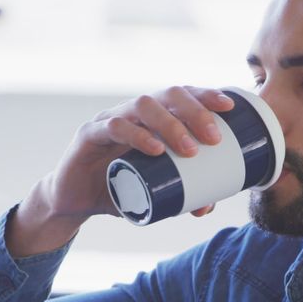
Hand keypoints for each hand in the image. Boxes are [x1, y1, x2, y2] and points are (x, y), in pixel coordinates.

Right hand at [8, 86, 232, 256]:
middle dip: (194, 111)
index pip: (181, 95)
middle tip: (214, 138)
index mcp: (150, 117)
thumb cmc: (117, 187)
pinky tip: (155, 149)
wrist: (73, 200)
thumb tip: (208, 207)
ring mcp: (109, 120)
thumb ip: (179, 195)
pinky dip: (137, 136)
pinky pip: (114, 127)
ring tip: (191, 148)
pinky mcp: (88, 135)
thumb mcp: (152, 193)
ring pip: (142, 106)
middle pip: (166, 94)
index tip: (229, 108)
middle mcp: (131, 111)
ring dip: (171, 124)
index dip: (205, 95)